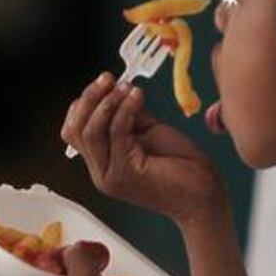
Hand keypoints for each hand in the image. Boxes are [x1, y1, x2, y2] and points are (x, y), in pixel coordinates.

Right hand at [62, 73, 224, 227]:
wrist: (201, 196)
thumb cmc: (181, 167)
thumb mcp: (147, 132)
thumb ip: (127, 115)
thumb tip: (118, 91)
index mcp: (103, 162)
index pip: (74, 130)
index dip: (85, 103)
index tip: (104, 82)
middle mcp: (101, 172)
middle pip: (75, 130)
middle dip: (89, 98)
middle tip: (107, 79)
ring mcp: (110, 175)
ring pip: (90, 132)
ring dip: (106, 102)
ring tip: (125, 87)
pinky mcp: (125, 173)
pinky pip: (116, 133)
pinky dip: (125, 109)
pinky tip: (137, 96)